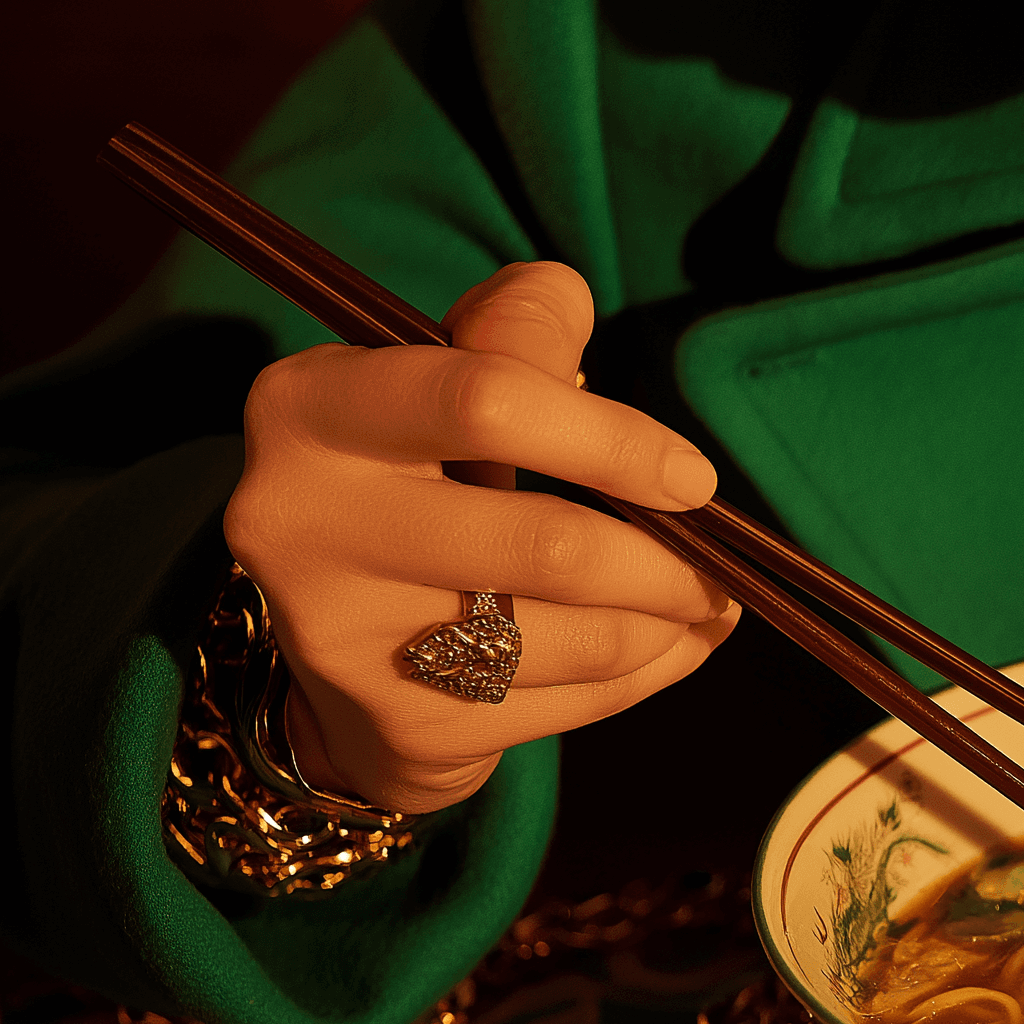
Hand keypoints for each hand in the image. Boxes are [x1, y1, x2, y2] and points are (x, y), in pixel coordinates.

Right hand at [224, 260, 737, 812]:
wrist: (339, 637)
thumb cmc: (420, 475)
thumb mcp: (444, 377)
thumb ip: (515, 329)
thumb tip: (571, 299)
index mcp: (311, 407)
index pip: (487, 402)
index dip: (616, 439)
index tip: (693, 478)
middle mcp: (304, 521)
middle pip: (549, 546)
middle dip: (665, 563)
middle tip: (719, 567)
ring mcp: (345, 638)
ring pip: (571, 638)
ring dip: (666, 624)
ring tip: (700, 604)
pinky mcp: (401, 724)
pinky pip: (570, 704)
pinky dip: (644, 674)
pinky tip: (665, 646)